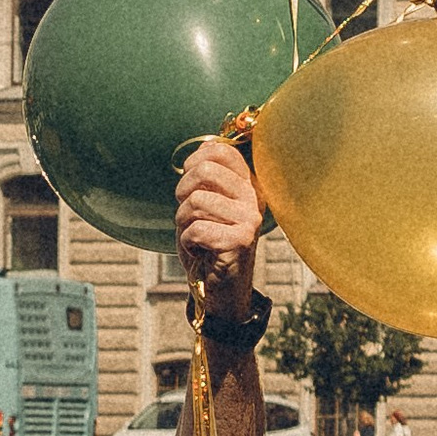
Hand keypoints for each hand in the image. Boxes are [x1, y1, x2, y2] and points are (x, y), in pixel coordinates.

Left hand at [174, 136, 262, 303]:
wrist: (219, 287)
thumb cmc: (208, 244)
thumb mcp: (206, 205)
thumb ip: (207, 178)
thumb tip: (203, 148)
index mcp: (247, 184)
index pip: (220, 150)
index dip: (194, 162)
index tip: (190, 184)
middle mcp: (253, 198)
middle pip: (205, 171)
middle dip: (183, 193)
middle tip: (189, 215)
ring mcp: (249, 219)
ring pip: (196, 202)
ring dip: (184, 223)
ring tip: (197, 237)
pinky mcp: (240, 241)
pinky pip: (196, 230)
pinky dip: (187, 243)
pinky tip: (201, 252)